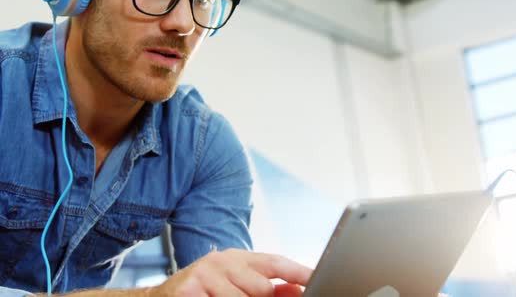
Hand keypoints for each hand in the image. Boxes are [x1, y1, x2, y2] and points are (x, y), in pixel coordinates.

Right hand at [149, 248, 311, 296]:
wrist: (163, 295)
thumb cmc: (207, 290)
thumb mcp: (237, 285)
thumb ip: (268, 288)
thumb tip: (298, 290)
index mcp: (239, 257)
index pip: (275, 262)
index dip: (299, 272)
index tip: (317, 279)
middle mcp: (223, 260)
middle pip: (262, 288)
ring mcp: (205, 274)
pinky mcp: (189, 289)